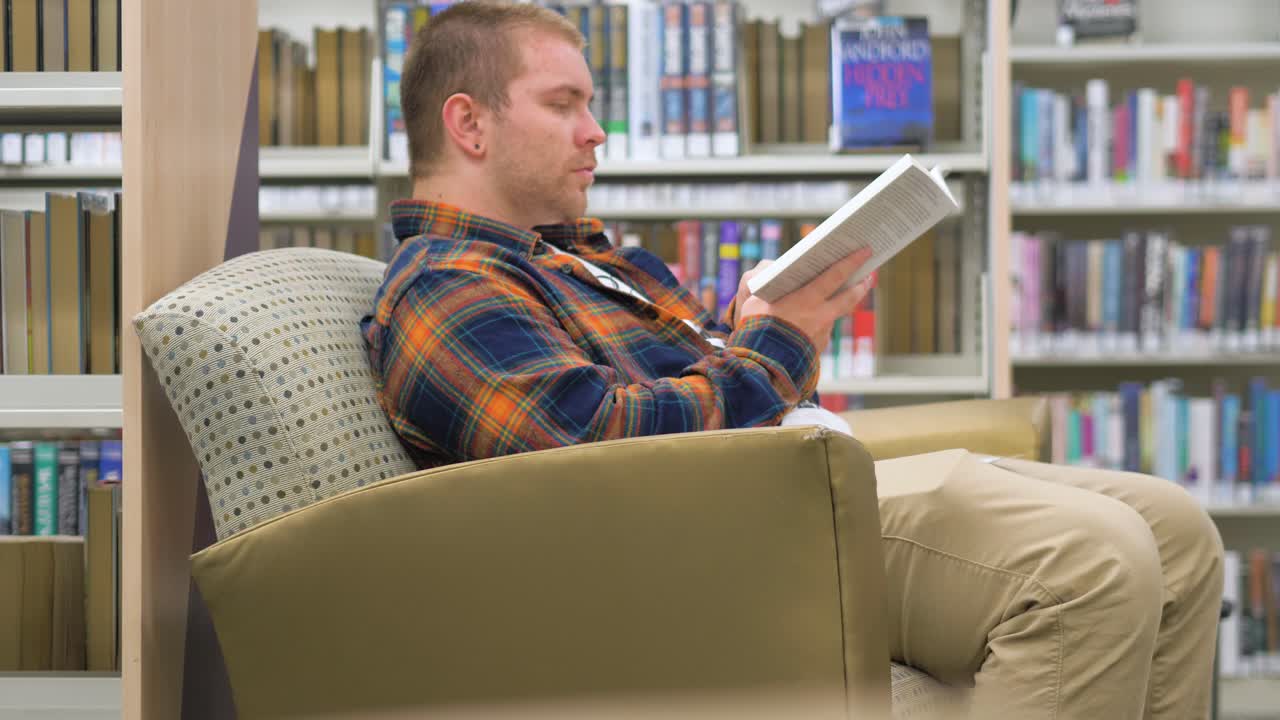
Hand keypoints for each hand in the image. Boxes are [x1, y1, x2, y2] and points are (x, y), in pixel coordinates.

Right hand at [737, 248, 876, 353]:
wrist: (761, 367)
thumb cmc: (755, 329)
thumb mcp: (752, 300)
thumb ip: (763, 281)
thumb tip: (769, 269)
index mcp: (807, 300)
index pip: (836, 275)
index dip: (852, 261)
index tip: (865, 250)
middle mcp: (821, 316)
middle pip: (850, 297)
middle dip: (861, 284)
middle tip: (868, 275)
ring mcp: (821, 333)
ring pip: (836, 314)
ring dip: (841, 304)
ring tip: (843, 295)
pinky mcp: (817, 348)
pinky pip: (822, 331)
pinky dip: (821, 323)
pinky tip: (813, 322)